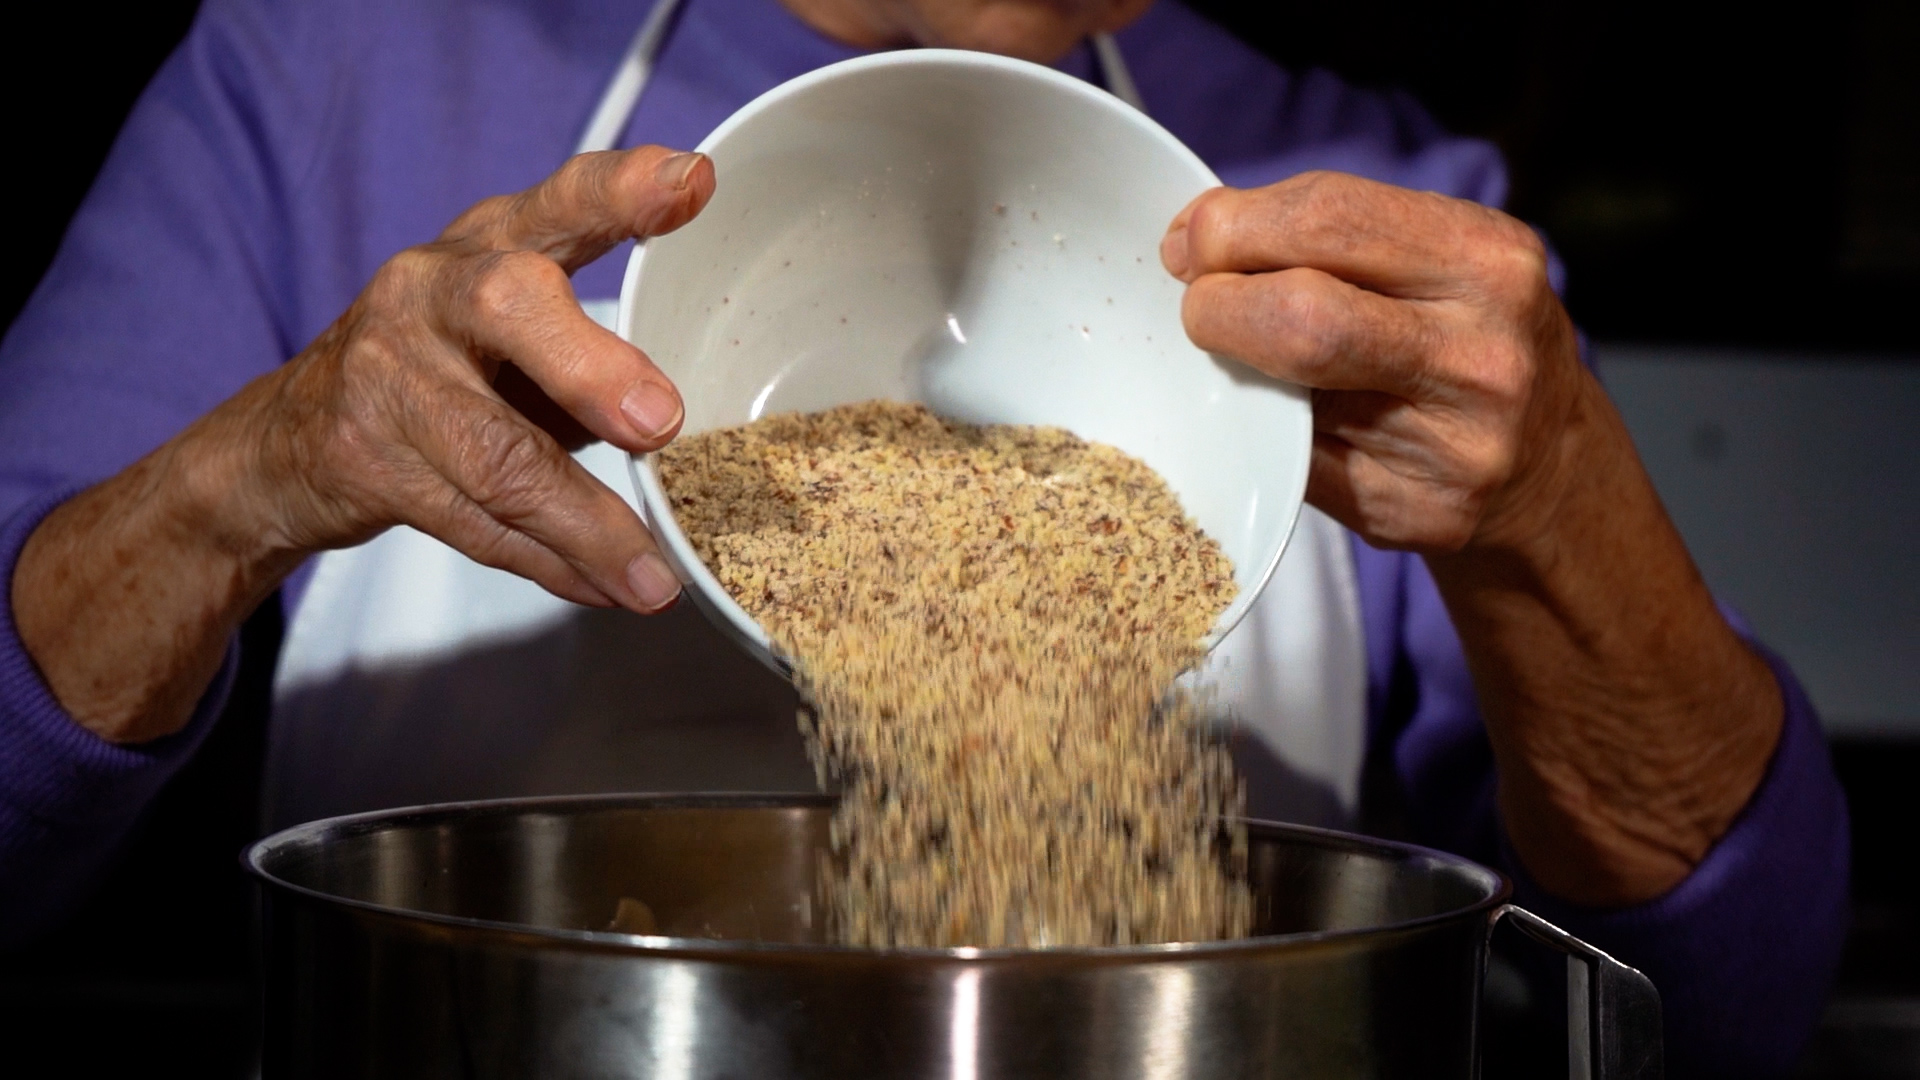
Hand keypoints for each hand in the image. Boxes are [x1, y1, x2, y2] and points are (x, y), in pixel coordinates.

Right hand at [14, 146, 713, 742]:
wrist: (285, 443)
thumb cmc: (442, 374)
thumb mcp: (515, 334)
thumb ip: (598, 354)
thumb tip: (697, 428)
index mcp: (490, 243)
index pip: (560, 201)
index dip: (622, 190)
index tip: (691, 183)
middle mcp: (431, 289)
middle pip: (511, 305)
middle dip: (592, 368)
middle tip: (661, 423)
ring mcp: (387, 372)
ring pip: (498, 452)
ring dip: (588, 525)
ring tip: (652, 579)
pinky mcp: (363, 457)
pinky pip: (475, 522)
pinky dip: (550, 563)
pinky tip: (601, 587)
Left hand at [1160, 170, 1582, 554]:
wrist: (1549, 465)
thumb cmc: (1465, 336)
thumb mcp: (1438, 256)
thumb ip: (1332, 233)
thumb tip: (1193, 237)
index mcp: (1487, 261)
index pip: (1325, 217)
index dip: (1232, 226)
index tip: (1194, 243)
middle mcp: (1481, 356)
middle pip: (1300, 317)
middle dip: (1216, 304)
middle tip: (1200, 307)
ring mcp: (1452, 448)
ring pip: (1286, 401)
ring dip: (1235, 370)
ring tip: (1242, 356)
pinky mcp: (1414, 514)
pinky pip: (1295, 466)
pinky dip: (1268, 436)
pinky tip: (1287, 422)